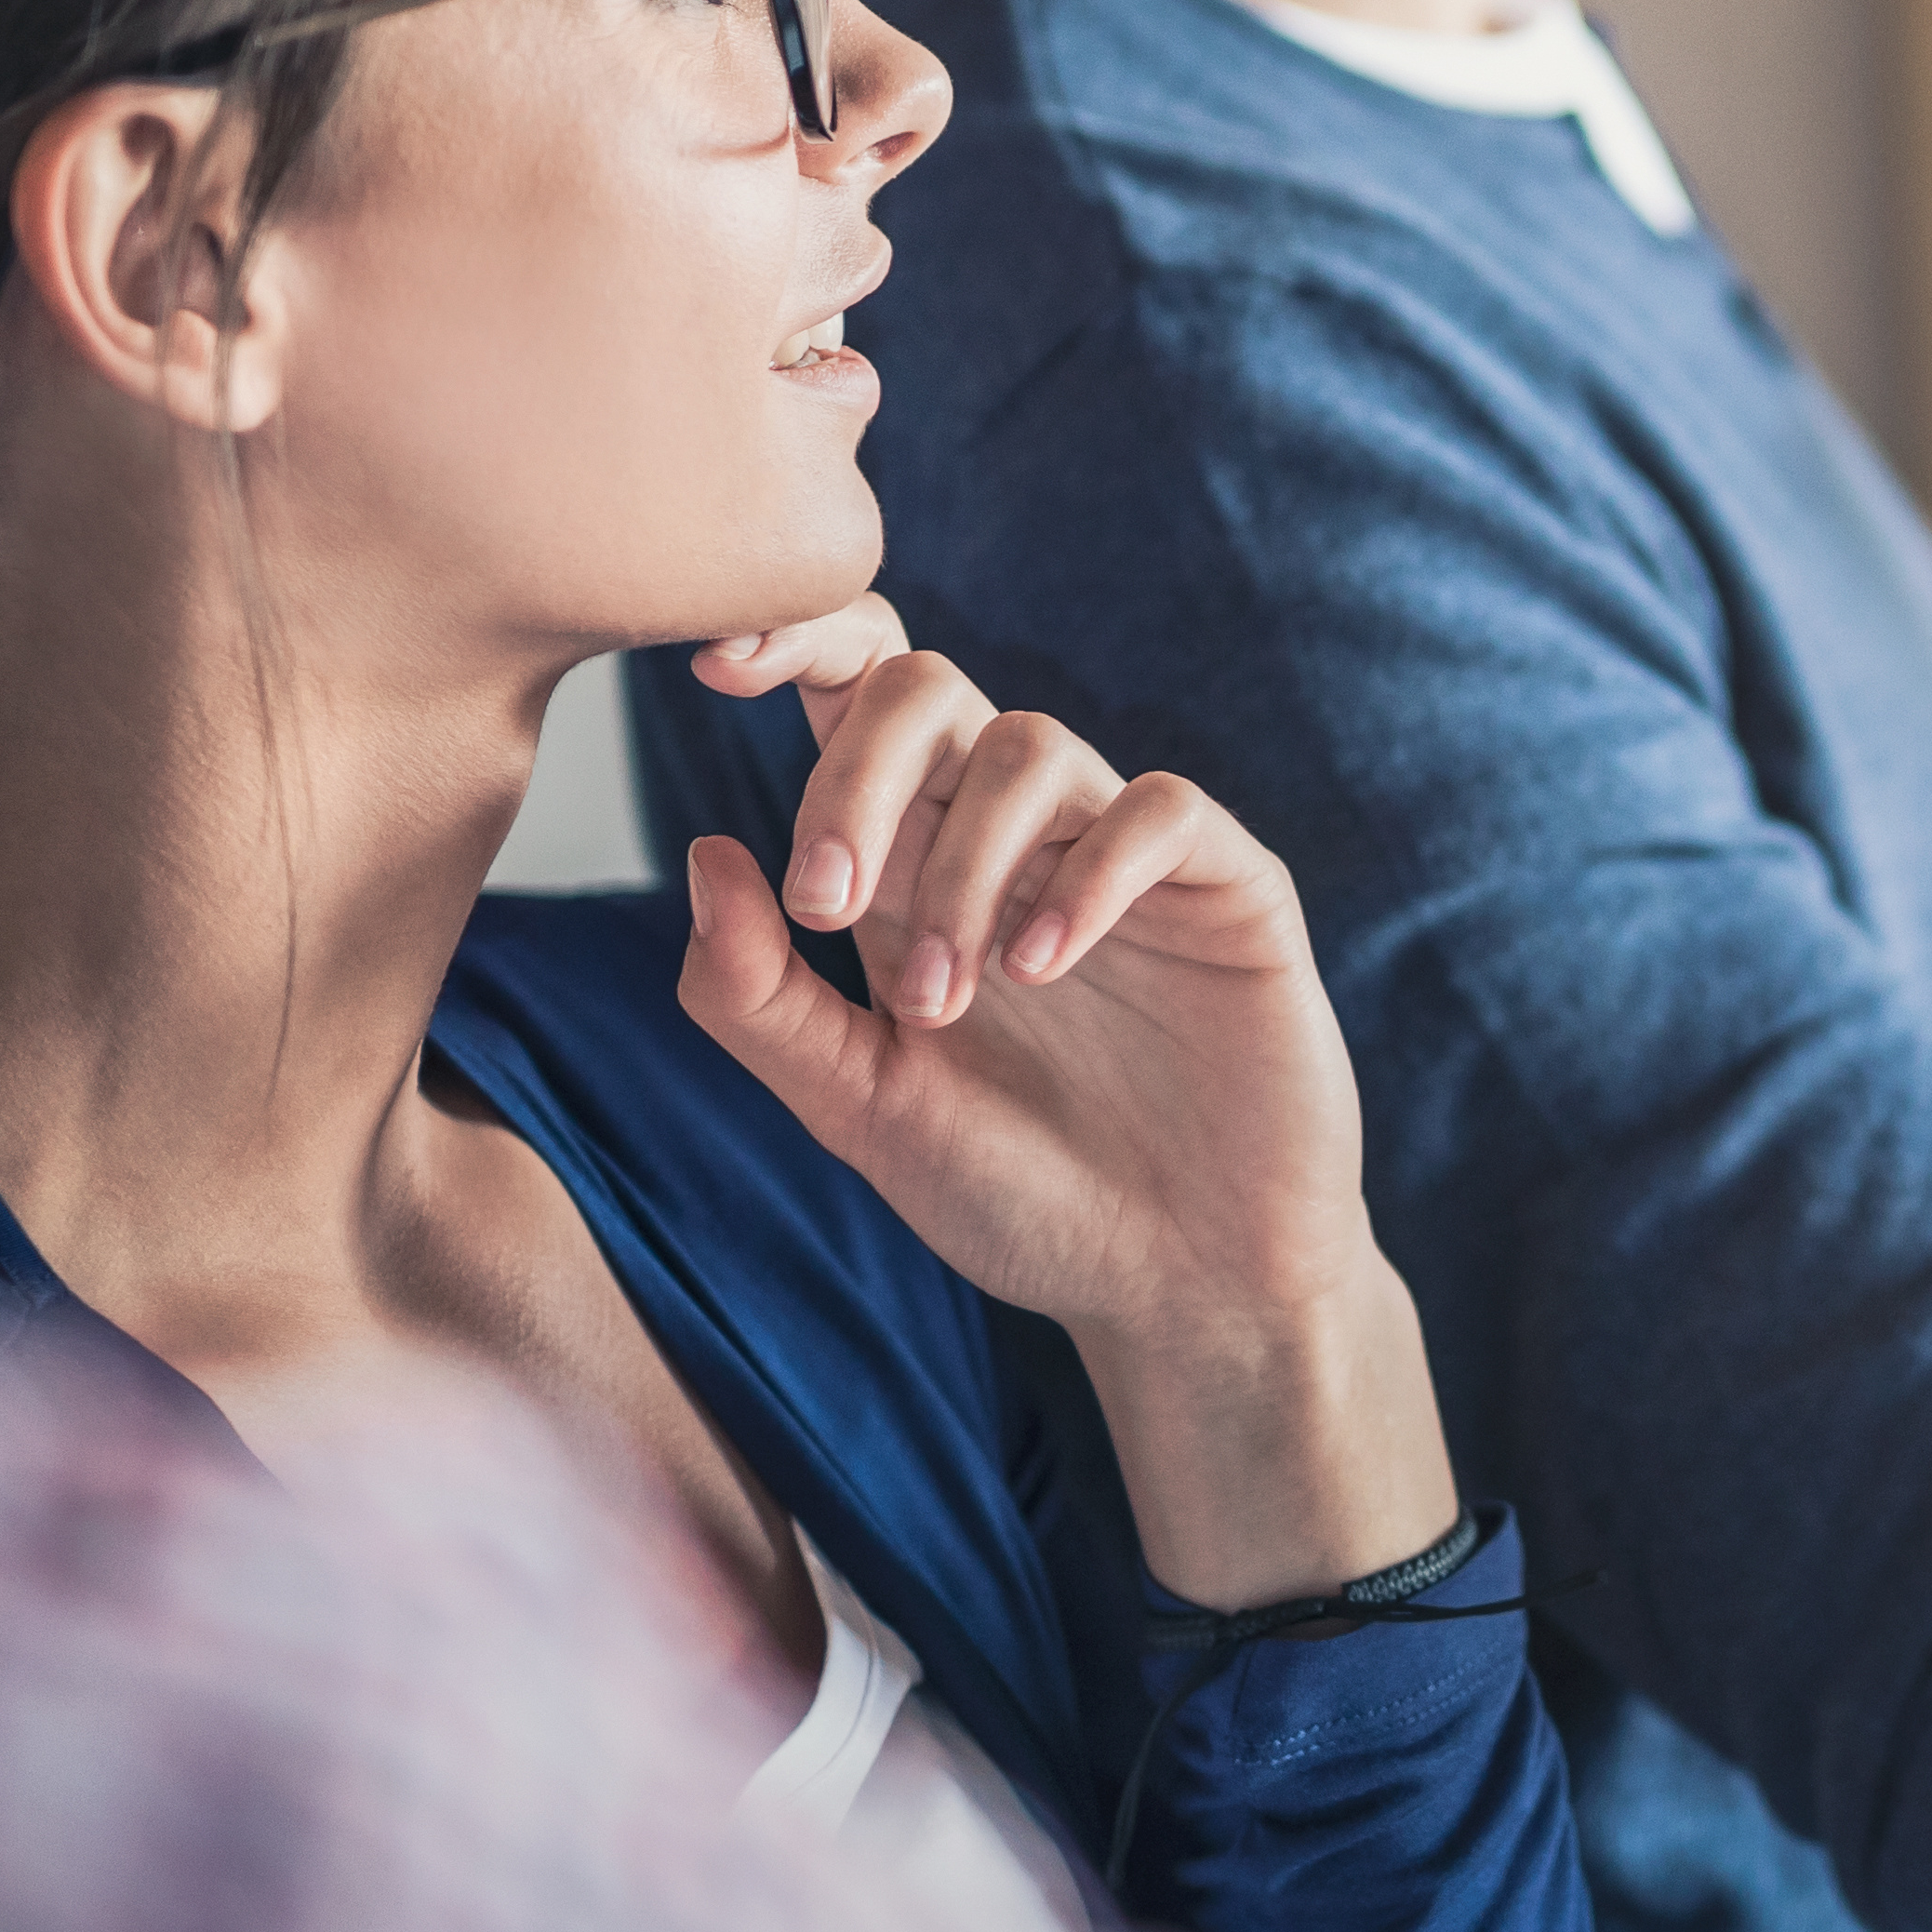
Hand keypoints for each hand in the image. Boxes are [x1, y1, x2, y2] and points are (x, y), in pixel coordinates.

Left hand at [672, 596, 1453, 1602]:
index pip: (854, 696)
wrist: (1182, 1290)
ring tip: (950, 999)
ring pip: (1030, 744)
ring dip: (961, 866)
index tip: (714, 671)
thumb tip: (705, 851)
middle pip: (926, 688)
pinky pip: (1156, 810)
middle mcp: (1013, 839)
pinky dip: (1087, 873)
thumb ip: (761, 999)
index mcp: (912, 867)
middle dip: (856, 775)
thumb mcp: (860, 1112)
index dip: (791, 641)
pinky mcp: (1227, 886)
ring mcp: (1123, 855)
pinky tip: (1043, 966)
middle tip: (825, 905)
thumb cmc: (1022, 1200)